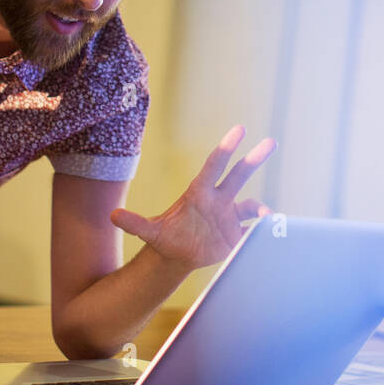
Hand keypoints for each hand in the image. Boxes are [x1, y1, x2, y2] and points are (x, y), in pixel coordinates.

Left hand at [111, 125, 276, 270]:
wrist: (178, 255)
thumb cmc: (166, 237)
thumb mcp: (151, 231)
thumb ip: (136, 223)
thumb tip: (112, 214)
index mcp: (200, 192)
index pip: (214, 165)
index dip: (227, 147)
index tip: (239, 130)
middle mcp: (218, 199)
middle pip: (238, 175)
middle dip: (254, 158)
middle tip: (271, 142)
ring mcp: (229, 216)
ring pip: (250, 204)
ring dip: (260, 208)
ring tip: (267, 215)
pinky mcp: (236, 234)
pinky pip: (252, 229)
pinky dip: (261, 230)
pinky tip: (269, 232)